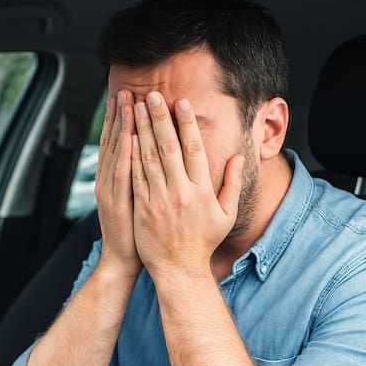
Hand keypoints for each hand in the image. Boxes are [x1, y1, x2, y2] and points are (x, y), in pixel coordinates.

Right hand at [95, 90, 141, 277]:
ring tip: (126, 103)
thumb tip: (153, 156)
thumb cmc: (137, 232)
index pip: (119, 143)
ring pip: (116, 153)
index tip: (129, 97)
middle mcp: (110, 181)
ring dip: (121, 126)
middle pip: (114, 142)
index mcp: (115, 179)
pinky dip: (125, 155)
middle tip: (125, 90)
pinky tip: (130, 136)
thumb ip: (142, 178)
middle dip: (120, 115)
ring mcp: (112, 191)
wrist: (123, 260)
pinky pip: (123, 174)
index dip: (122, 120)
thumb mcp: (137, 201)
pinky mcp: (119, 203)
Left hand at [130, 92, 244, 279]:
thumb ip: (231, 184)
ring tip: (136, 107)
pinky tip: (127, 136)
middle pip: (168, 147)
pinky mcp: (141, 207)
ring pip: (148, 157)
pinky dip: (131, 154)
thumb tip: (238, 157)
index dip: (187, 124)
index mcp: (201, 191)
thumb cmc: (203, 242)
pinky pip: (135, 176)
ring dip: (141, 129)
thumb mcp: (226, 215)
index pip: (194, 149)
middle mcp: (179, 192)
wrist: (178, 270)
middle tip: (152, 95)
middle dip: (159, 118)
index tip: (181, 103)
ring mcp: (158, 199)